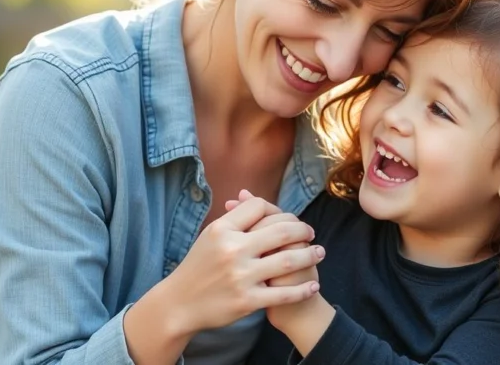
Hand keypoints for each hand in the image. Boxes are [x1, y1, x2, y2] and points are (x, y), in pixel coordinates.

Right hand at [160, 193, 324, 334]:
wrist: (179, 303)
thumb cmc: (198, 266)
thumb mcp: (210, 236)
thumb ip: (233, 218)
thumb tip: (250, 196)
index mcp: (222, 229)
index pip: (260, 207)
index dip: (277, 209)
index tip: (287, 218)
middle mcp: (232, 250)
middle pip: (281, 230)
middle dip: (303, 229)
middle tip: (311, 232)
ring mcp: (241, 276)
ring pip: (288, 261)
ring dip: (310, 255)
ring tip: (319, 252)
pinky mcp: (247, 301)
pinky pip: (284, 294)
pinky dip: (302, 289)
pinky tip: (313, 285)